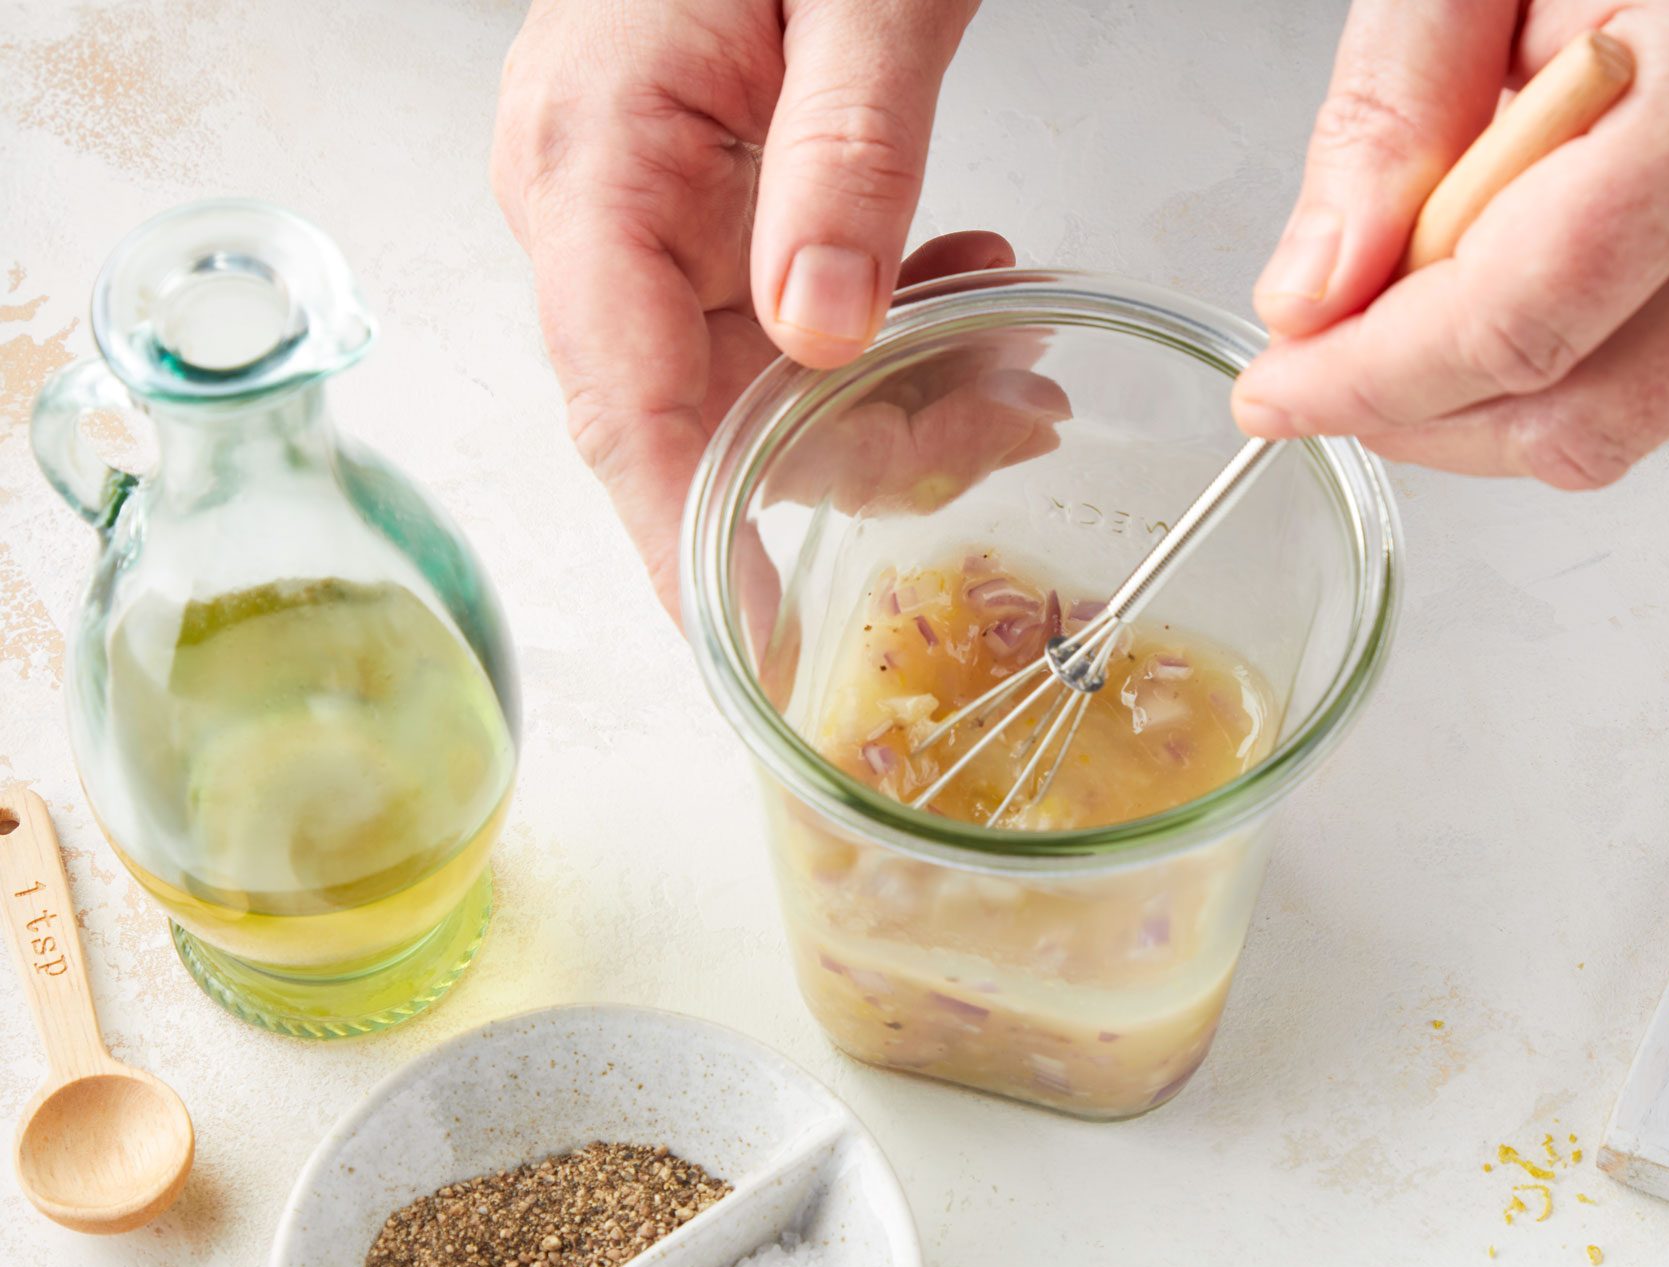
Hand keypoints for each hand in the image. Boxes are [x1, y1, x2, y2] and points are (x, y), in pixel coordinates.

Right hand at [490, 0, 998, 614]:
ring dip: (899, 392)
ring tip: (1022, 364)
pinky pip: (783, 316)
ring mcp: (642, 205)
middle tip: (1012, 427)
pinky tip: (973, 297)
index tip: (755, 661)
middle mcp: (594, 200)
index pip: (623, 404)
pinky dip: (889, 328)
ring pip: (760, 379)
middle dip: (864, 451)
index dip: (692, 543)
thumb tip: (821, 336)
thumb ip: (844, 151)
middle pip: (706, 412)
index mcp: (594, 156)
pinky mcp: (704, 199)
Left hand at [1233, 0, 1668, 488]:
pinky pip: (1650, 372)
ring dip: (1475, 401)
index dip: (1373, 383)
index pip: (1517, 324)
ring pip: (1617, 423)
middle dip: (1421, 419)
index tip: (1279, 393)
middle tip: (1323, 367)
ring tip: (1403, 300)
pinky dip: (1541, 357)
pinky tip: (1487, 276)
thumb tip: (1316, 292)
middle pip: (1577, 418)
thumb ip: (1390, 113)